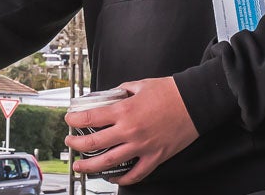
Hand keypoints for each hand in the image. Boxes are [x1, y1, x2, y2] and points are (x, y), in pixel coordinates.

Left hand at [63, 77, 198, 185]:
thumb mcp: (139, 85)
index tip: (69, 120)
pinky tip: (113, 177)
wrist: (194, 103)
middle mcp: (130, 131)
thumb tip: (109, 95)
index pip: (91, 118)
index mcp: (124, 111)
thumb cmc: (170, 92)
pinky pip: (136, 173)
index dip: (75, 120)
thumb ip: (121, 91)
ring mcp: (143, 146)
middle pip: (95, 143)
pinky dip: (122, 178)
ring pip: (110, 162)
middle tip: (70, 144)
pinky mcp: (155, 157)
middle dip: (77, 145)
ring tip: (81, 167)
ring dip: (91, 166)